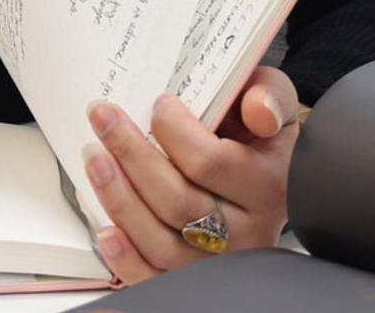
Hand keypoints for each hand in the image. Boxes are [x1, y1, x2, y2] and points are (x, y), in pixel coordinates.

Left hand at [80, 68, 304, 282]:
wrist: (273, 181)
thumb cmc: (262, 142)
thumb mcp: (279, 108)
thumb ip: (270, 96)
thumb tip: (258, 109)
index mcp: (267, 187)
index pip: (210, 163)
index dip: (175, 130)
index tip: (160, 105)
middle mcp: (246, 231)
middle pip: (177, 202)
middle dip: (131, 154)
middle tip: (103, 117)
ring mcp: (217, 260)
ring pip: (160, 242)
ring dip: (118, 198)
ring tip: (94, 157)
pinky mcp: (192, 279)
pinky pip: (154, 279)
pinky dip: (125, 258)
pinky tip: (106, 229)